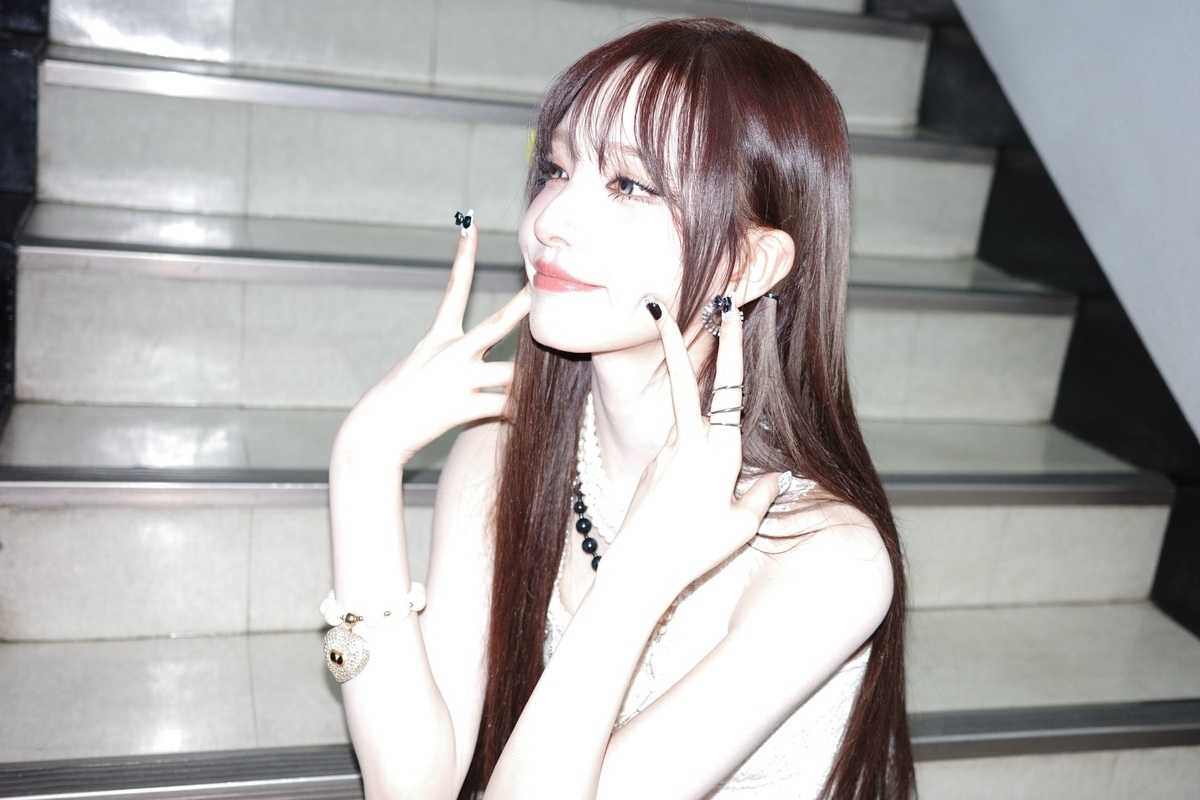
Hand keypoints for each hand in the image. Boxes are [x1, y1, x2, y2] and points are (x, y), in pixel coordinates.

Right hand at [336, 223, 530, 465]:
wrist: (376, 431)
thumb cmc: (398, 400)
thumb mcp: (422, 365)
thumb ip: (454, 354)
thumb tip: (482, 354)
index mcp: (438, 337)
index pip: (455, 288)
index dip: (464, 257)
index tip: (471, 227)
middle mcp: (450, 352)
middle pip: (497, 324)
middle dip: (522, 304)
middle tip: (541, 284)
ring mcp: (457, 379)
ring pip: (511, 373)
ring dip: (527, 381)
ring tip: (544, 387)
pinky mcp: (461, 407)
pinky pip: (504, 407)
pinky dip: (518, 414)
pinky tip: (528, 420)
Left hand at [600, 299, 785, 600]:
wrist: (639, 569)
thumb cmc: (695, 551)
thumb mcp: (741, 526)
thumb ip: (761, 495)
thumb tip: (778, 476)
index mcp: (717, 452)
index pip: (727, 389)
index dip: (730, 348)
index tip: (729, 313)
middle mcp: (688, 444)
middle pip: (683, 382)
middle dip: (675, 340)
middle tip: (660, 305)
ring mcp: (664, 453)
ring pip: (685, 420)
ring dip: (690, 409)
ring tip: (689, 444)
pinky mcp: (651, 467)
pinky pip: (678, 452)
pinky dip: (688, 457)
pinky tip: (683, 505)